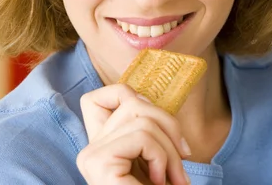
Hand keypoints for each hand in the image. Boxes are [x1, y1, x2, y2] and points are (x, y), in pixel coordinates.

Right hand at [76, 84, 190, 184]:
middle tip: (182, 162)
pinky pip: (142, 136)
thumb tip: (145, 97)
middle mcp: (89, 149)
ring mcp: (90, 155)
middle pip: (134, 103)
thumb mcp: (154, 156)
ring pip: (143, 119)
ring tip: (173, 178)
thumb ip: (146, 129)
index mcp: (101, 145)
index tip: (158, 126)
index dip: (129, 95)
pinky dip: (162, 157)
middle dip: (170, 127)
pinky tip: (158, 182)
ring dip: (170, 149)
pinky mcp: (98, 162)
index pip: (98, 98)